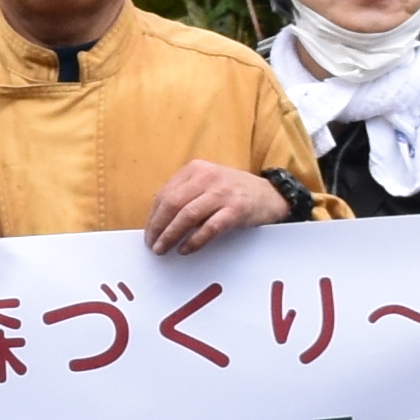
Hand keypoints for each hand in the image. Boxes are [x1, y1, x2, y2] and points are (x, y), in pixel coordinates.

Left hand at [139, 157, 285, 255]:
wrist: (271, 194)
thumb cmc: (233, 192)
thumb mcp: (207, 183)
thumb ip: (185, 194)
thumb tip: (158, 221)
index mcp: (195, 169)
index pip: (165, 194)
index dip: (153, 216)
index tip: (149, 233)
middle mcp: (208, 177)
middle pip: (172, 204)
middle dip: (158, 227)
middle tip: (152, 245)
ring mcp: (223, 192)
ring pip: (187, 216)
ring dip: (171, 235)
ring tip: (163, 249)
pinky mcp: (237, 209)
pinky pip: (210, 227)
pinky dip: (195, 241)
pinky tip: (186, 250)